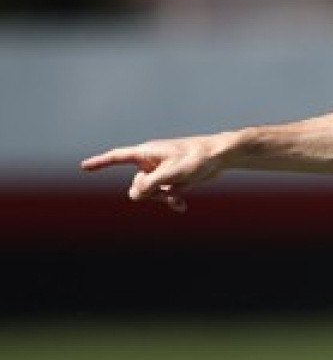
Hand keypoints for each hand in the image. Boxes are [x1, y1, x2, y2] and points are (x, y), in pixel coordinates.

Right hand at [81, 134, 231, 211]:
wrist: (220, 156)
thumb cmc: (196, 158)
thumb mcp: (171, 173)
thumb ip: (150, 185)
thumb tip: (134, 196)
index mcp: (146, 152)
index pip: (117, 157)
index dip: (100, 163)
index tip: (84, 167)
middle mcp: (152, 161)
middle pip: (137, 184)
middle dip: (149, 193)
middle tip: (167, 190)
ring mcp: (162, 170)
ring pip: (151, 192)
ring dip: (162, 198)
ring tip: (178, 198)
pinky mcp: (174, 178)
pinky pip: (165, 194)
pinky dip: (171, 200)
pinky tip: (182, 207)